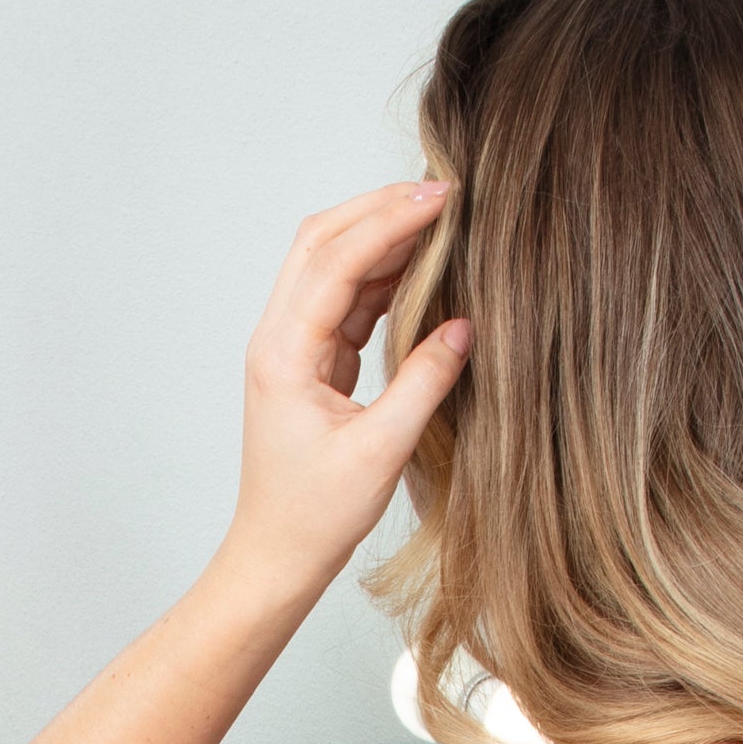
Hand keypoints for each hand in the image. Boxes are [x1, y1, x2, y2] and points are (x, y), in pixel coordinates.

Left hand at [220, 183, 469, 602]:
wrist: (277, 554)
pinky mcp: (310, 361)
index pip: (337, 261)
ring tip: (441, 216)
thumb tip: (465, 326)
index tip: (442, 197)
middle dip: (379, 207)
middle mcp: (278, 338)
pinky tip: (424, 264)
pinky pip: (346, 299)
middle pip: (321, 242)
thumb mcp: (382, 451)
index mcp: (284, 353)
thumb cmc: (316, 514)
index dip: (391, 221)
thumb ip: (425, 383)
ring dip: (381, 235)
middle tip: (442, 189)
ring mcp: (291, 346)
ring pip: (332, 264)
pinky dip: (383, 275)